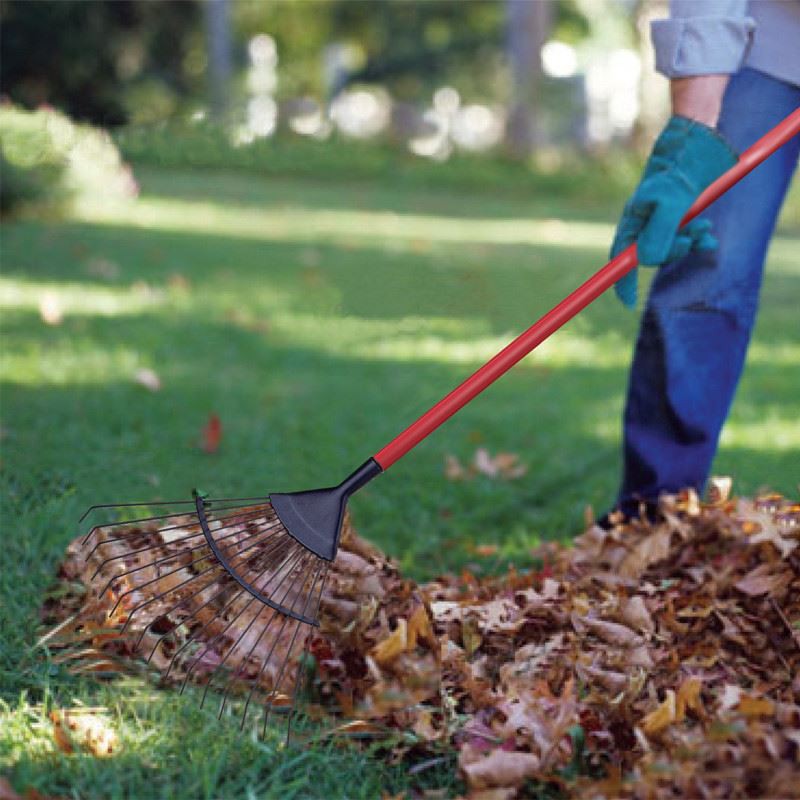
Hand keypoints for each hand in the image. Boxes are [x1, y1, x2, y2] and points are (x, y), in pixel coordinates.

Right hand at [611, 115, 736, 307]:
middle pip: (651, 257)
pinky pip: (686, 238)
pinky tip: (708, 233)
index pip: (620, 259)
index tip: (627, 303)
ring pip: (672, 248)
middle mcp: (643, 223)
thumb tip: (648, 263)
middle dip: (672, 253)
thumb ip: (660, 233)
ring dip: (690, 243)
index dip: (622, 282)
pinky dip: (698, 239)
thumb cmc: (680, 170)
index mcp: (632, 221)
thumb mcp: (671, 203)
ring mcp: (661, 220)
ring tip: (704, 228)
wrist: (698, 143)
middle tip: (690, 240)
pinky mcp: (678, 216)